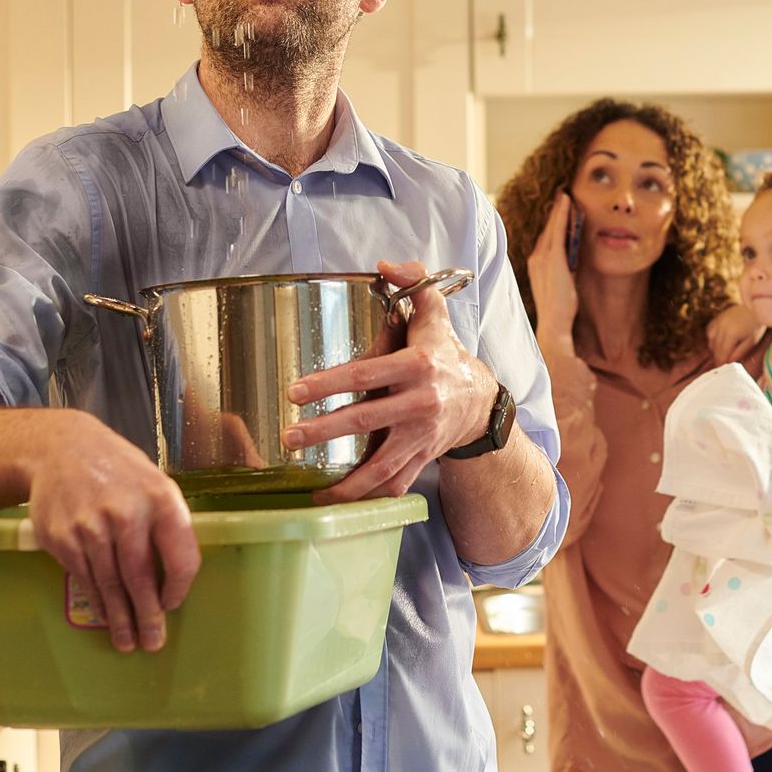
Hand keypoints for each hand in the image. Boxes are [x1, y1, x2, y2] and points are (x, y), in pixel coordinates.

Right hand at [25, 414, 201, 653]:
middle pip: (142, 579)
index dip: (179, 589)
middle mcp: (127, 514)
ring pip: (111, 585)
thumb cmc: (116, 469)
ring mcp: (91, 527)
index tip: (173, 604)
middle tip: (153, 643)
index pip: (181, 558)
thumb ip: (166, 523)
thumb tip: (175, 574)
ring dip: (120, 618)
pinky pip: (84, 578)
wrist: (59, 448)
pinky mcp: (63, 538)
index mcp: (160, 499)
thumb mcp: (152, 481)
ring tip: (128, 641)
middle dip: (148, 616)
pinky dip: (96, 600)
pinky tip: (104, 614)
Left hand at [284, 260, 498, 504]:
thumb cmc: (445, 353)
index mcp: (417, 366)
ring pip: (382, 466)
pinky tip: (336, 504)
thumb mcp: (433, 312)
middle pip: (367, 420)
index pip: (366, 374)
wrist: (481, 401)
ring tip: (313, 491)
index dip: (329, 383)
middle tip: (289, 438)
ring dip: (346, 482)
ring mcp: (422, 437)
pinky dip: (367, 499)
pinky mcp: (423, 460)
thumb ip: (411, 282)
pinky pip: (394, 485)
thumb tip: (383, 266)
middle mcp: (421, 404)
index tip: (295, 392)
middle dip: (325, 432)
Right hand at [525, 194, 578, 353]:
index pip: (545, 238)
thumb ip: (564, 269)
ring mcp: (542, 257)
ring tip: (565, 196)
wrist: (553, 323)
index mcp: (536, 264)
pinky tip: (567, 203)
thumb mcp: (561, 284)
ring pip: (552, 227)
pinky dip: (562, 215)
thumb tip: (572, 259)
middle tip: (563, 195)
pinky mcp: (553, 258)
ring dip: (559, 210)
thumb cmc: (560, 308)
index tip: (559, 210)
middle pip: (547, 229)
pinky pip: (558, 230)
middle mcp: (536, 258)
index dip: (552, 223)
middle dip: (555, 212)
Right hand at [705, 303, 768, 367]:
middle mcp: (721, 328)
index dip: (721, 363)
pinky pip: (710, 331)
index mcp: (731, 335)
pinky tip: (719, 341)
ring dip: (714, 349)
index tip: (722, 369)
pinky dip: (712, 338)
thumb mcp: (751, 341)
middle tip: (721, 364)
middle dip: (718, 358)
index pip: (721, 354)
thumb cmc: (755, 325)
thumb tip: (728, 361)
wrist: (754, 308)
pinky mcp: (717, 318)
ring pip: (710, 341)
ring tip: (722, 353)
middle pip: (715, 349)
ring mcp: (718, 322)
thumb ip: (739, 352)